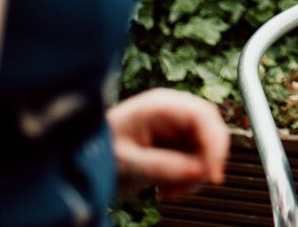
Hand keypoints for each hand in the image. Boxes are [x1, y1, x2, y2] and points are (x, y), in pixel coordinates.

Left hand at [109, 88, 229, 199]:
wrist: (83, 161)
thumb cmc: (97, 154)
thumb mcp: (128, 163)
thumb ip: (164, 166)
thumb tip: (201, 171)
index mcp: (160, 106)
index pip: (202, 116)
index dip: (214, 145)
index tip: (210, 173)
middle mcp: (172, 112)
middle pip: (209, 131)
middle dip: (205, 163)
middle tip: (190, 187)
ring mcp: (175, 127)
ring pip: (206, 148)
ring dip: (195, 174)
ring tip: (170, 192)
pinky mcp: (175, 143)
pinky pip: (196, 158)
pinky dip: (188, 177)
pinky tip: (168, 188)